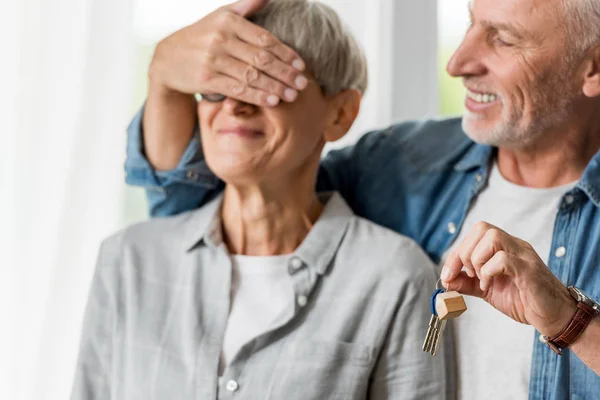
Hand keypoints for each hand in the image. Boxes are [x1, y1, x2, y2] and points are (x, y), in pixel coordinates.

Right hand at [148, 0, 308, 106]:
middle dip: (285, 73)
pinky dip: (257, 96)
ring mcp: (213, 60)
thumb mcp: (219, 16)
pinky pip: (238, 89)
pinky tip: (272, 101)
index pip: (264, 39)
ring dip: (275, 87)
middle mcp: (221, 38)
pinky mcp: (206, 79)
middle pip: (261, 58)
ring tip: (292, 95)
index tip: (301, 65)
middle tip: (303, 84)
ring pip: (252, 75)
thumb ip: (246, 7)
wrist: (167, 59)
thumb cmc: (201, 37)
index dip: (286, 53)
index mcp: (228, 21)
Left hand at [440, 221, 576, 337]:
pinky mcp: (529, 270)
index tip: (448, 274)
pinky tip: (490, 286)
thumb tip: (445, 279)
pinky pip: (503, 258)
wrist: (554, 317)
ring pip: (492, 236)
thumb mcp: (487, 290)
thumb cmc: (523, 300)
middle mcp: (514, 245)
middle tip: (469, 275)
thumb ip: (466, 282)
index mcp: (504, 247)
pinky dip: (489, 271)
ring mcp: (523, 255)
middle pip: (482, 228)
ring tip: (482, 280)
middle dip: (465, 252)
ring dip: (478, 260)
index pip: (474, 234)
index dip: (456, 252)